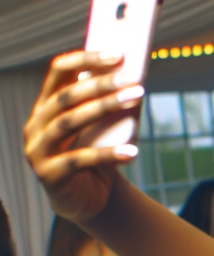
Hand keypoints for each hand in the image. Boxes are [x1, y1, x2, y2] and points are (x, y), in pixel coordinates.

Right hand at [23, 51, 141, 222]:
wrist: (86, 201)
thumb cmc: (95, 160)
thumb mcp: (100, 131)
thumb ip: (107, 107)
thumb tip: (135, 81)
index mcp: (45, 107)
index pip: (58, 71)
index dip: (86, 60)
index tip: (118, 54)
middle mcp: (36, 125)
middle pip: (66, 97)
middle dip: (101, 86)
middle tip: (133, 81)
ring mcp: (38, 150)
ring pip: (70, 123)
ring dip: (105, 109)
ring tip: (136, 101)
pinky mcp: (49, 175)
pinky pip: (80, 161)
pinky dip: (108, 155)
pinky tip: (132, 152)